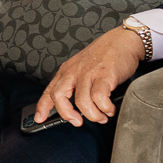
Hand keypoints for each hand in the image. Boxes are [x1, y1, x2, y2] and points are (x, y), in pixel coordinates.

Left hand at [33, 27, 148, 126]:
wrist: (122, 40)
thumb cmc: (104, 56)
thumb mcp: (82, 68)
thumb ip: (76, 85)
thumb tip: (75, 108)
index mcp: (67, 71)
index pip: (49, 90)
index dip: (42, 107)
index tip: (39, 119)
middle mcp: (74, 71)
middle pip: (59, 96)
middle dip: (66, 114)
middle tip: (77, 121)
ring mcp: (88, 73)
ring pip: (82, 102)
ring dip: (93, 115)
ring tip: (101, 116)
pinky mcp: (105, 75)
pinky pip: (99, 98)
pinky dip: (105, 108)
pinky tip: (109, 109)